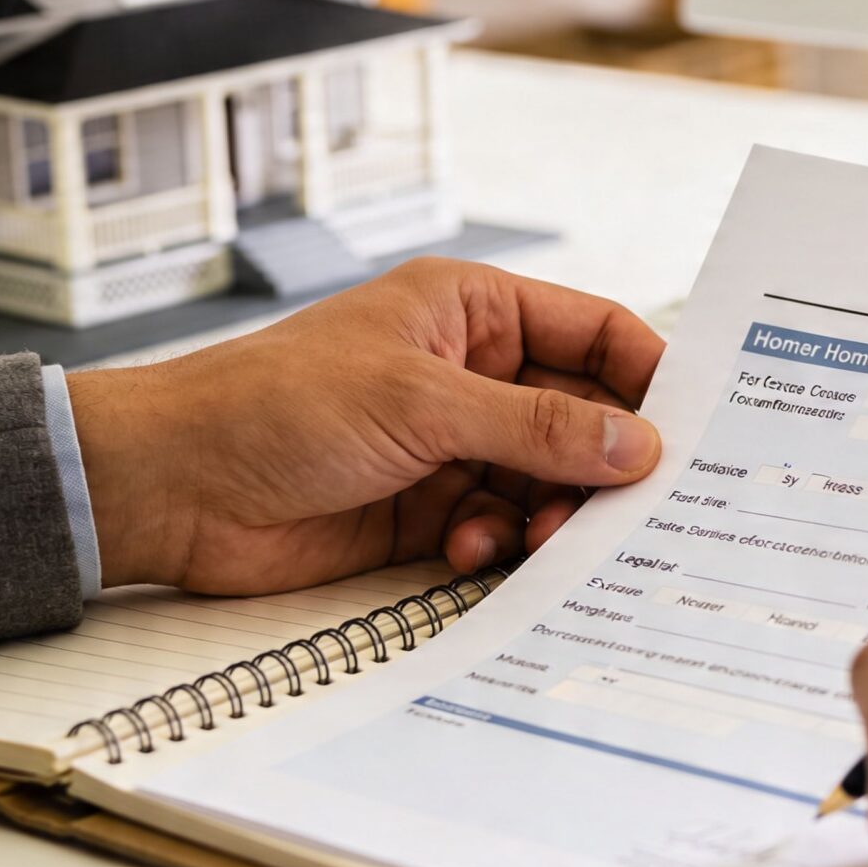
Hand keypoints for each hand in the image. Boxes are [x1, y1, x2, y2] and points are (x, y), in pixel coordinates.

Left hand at [64, 259, 664, 593]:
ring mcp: (449, 445)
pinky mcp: (426, 512)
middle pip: (581, 419)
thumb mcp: (421, 403)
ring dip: (547, 517)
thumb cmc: (273, 405)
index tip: (694, 434)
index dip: (649, 379)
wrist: (174, 487)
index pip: (596, 333)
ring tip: (531, 539)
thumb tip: (637, 444)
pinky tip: (463, 556)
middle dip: (601, 467)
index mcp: (472, 311)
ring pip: (545, 484)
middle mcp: (470, 374)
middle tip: (628, 513)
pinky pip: (499, 531)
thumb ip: (536, 426)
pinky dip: (495, 549)